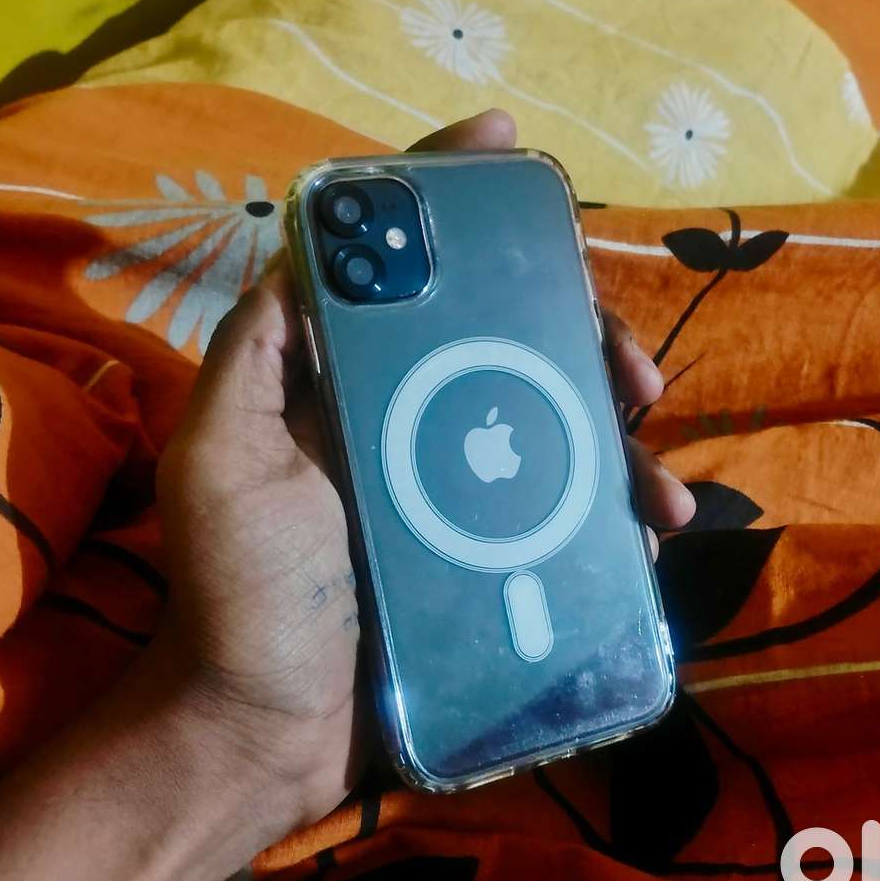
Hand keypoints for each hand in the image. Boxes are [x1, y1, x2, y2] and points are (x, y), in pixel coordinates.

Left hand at [154, 109, 695, 837]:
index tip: (517, 153)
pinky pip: (573, 516)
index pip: (411, 272)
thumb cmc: (242, 590)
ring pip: (563, 431)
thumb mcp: (221, 456)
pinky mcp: (497, 556)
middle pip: (514, 342)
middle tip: (632, 374)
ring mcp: (465, 491)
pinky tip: (647, 536)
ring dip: (625, 445)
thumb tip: (309, 244)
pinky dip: (618, 517)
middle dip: (583, 335)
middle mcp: (416, 422)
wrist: (271, 727)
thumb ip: (256, 354)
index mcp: (353, 384)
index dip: (457, 200)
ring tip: (658, 493)